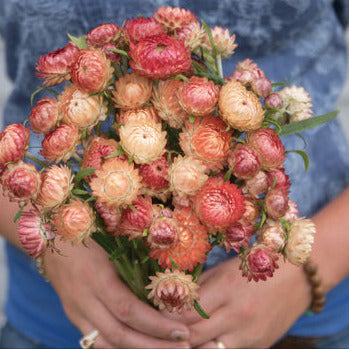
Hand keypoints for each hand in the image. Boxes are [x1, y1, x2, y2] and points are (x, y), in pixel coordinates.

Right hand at [44, 239, 189, 347]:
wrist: (53, 234)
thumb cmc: (91, 231)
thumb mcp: (114, 242)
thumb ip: (136, 263)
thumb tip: (168, 284)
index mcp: (96, 276)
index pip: (129, 310)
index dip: (157, 325)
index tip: (182, 331)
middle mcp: (83, 298)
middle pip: (119, 334)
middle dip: (153, 345)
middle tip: (183, 346)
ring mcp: (75, 310)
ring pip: (105, 344)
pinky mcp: (73, 315)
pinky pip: (95, 341)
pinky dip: (118, 348)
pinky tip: (140, 346)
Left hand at [165, 257, 310, 348]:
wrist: (300, 275)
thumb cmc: (257, 265)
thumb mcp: (225, 269)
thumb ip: (199, 285)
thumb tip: (173, 297)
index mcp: (226, 291)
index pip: (185, 313)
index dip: (167, 315)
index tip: (157, 312)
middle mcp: (237, 317)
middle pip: (192, 336)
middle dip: (174, 334)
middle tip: (161, 327)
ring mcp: (249, 336)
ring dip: (192, 344)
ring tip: (181, 335)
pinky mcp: (259, 346)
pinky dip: (212, 347)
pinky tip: (205, 338)